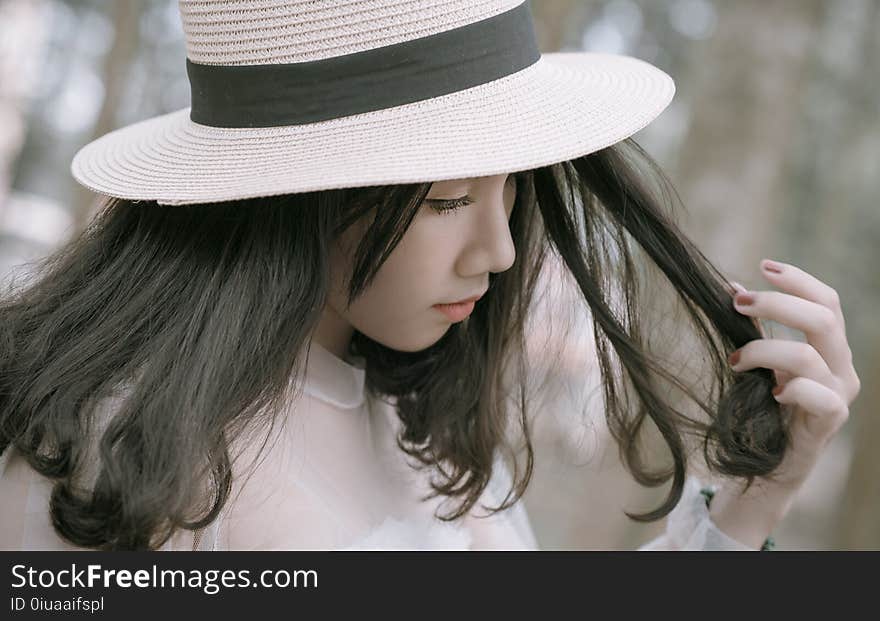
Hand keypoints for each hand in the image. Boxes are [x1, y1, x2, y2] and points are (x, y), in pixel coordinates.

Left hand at [727, 259, 860, 493]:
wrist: (769, 464)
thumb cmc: (764, 408)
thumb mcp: (759, 363)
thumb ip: (753, 329)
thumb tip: (731, 287)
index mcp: (829, 347)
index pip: (827, 301)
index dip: (799, 280)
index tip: (763, 265)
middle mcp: (841, 366)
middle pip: (824, 318)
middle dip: (778, 304)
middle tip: (739, 304)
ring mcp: (839, 394)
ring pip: (810, 355)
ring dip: (764, 350)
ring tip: (735, 360)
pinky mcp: (830, 421)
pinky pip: (818, 395)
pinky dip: (790, 389)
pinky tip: (769, 392)